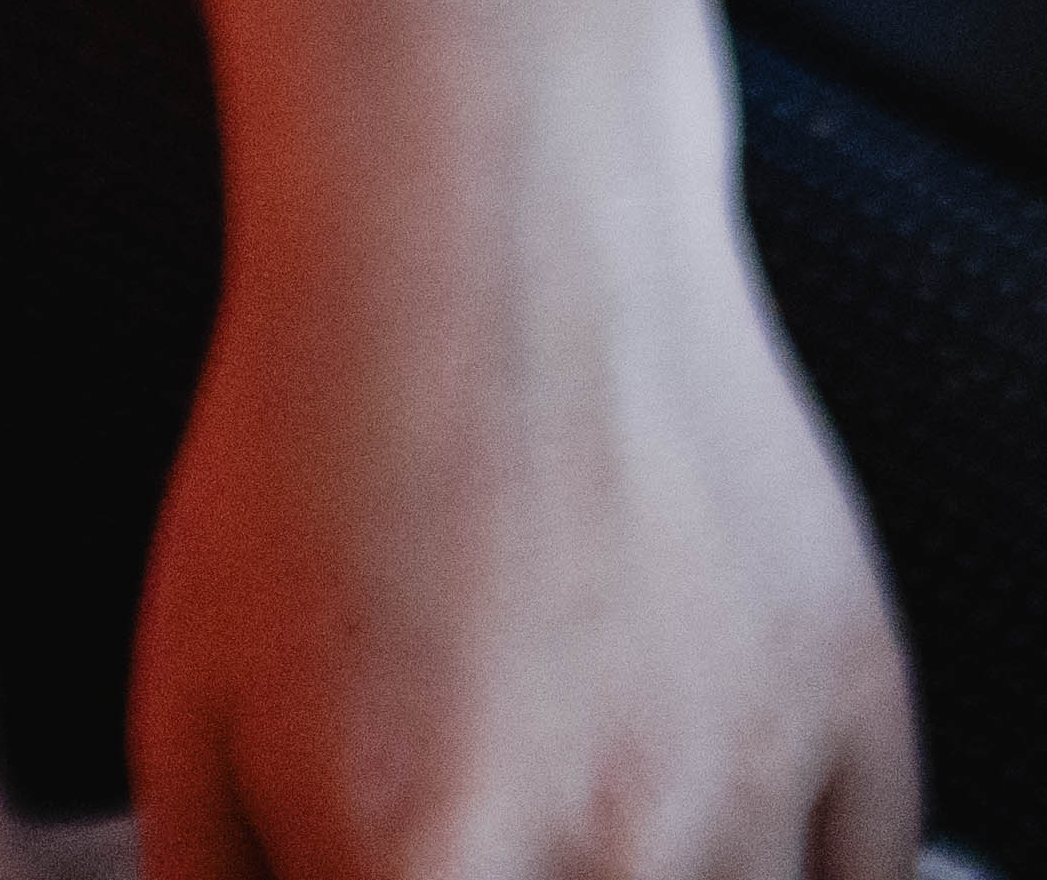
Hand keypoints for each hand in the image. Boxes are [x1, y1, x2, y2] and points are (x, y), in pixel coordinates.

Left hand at [135, 0, 915, 879]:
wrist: (482, 231)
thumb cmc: (310, 446)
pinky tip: (674, 779)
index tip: (390, 857)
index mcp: (408, 863)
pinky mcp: (858, 714)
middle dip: (509, 873)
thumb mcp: (188, 700)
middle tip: (477, 795)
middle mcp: (602, 854)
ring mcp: (747, 788)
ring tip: (555, 757)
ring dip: (636, 870)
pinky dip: (769, 865)